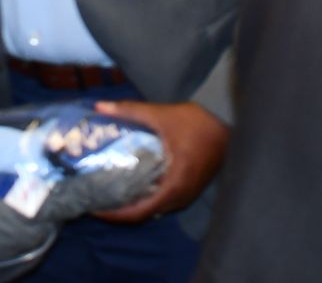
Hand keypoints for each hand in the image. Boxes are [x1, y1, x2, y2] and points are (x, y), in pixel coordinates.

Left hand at [89, 100, 229, 221]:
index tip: (93, 209)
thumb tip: (99, 106)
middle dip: (118, 210)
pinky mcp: (189, 189)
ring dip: (132, 205)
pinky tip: (132, 185)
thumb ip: (129, 110)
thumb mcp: (161, 115)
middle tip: (95, 199)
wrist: (229, 123)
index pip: (138, 212)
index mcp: (172, 186)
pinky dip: (146, 198)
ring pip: (154, 209)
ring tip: (108, 193)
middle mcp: (179, 198)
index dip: (113, 214)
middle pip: (143, 214)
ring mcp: (186, 195)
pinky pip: (163, 202)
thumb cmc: (197, 123)